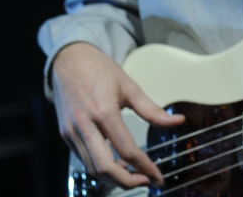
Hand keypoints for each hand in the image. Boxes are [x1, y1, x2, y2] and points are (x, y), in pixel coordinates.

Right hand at [51, 42, 184, 187]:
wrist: (68, 60)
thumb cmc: (100, 70)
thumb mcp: (130, 86)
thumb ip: (152, 110)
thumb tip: (178, 121)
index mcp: (104, 111)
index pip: (126, 149)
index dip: (145, 167)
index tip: (157, 177)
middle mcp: (84, 124)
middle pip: (104, 167)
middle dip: (126, 181)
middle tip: (144, 180)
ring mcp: (71, 131)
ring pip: (92, 168)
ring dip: (113, 176)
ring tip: (133, 171)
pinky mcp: (65, 134)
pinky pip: (83, 159)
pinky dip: (100, 166)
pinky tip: (116, 161)